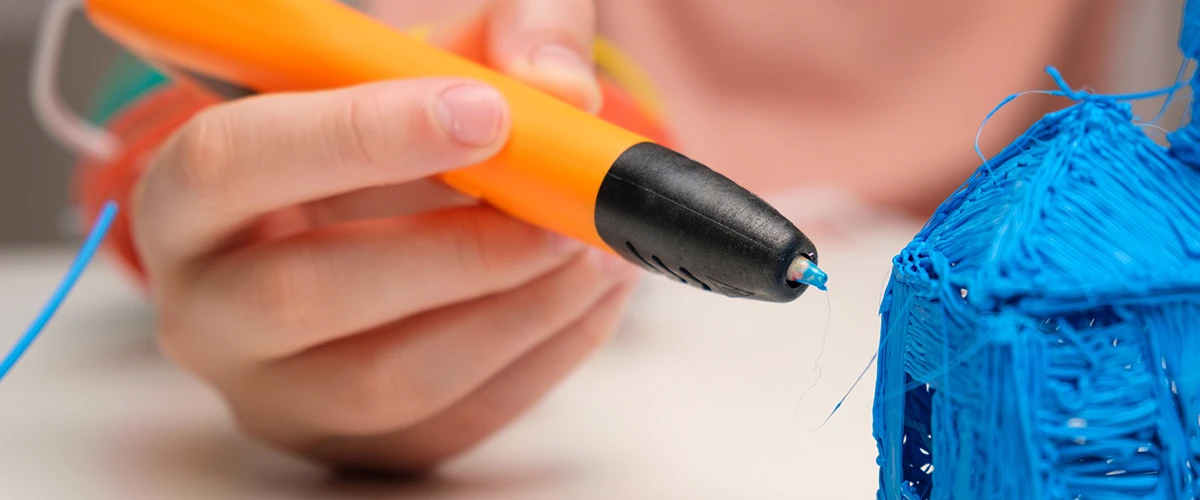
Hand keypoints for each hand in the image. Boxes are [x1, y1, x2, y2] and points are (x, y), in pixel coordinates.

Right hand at [132, 0, 637, 471]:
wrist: (383, 221)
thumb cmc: (394, 136)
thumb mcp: (430, 59)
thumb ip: (498, 38)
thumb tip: (558, 85)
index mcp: (188, 197)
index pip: (231, 163)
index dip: (355, 135)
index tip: (483, 113)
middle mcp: (208, 312)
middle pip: (302, 294)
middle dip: (454, 250)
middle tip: (557, 208)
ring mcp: (282, 397)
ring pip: (392, 379)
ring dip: (516, 311)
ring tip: (594, 249)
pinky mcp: (362, 449)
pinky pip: (457, 420)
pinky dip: (545, 356)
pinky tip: (590, 292)